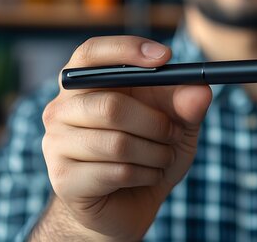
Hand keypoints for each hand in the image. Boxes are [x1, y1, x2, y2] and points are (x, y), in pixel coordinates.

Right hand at [39, 36, 211, 240]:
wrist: (125, 206)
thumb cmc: (147, 153)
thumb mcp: (176, 124)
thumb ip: (187, 104)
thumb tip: (199, 89)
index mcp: (85, 83)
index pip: (92, 53)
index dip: (126, 50)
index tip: (165, 57)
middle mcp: (62, 109)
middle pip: (111, 106)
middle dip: (155, 123)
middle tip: (174, 132)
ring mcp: (56, 144)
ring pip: (118, 143)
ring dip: (155, 153)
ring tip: (162, 158)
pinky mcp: (64, 179)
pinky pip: (117, 172)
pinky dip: (146, 175)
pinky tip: (147, 176)